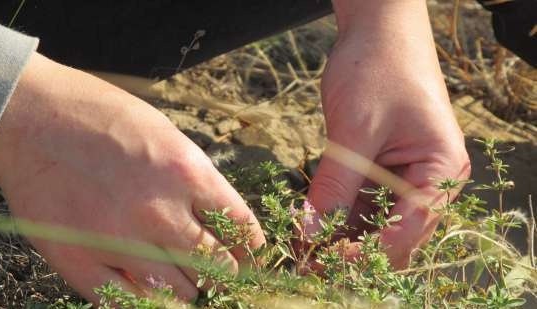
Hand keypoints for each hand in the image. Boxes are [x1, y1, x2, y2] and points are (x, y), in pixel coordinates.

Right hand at [0, 53, 264, 302]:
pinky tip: (154, 293)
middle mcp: (161, 212)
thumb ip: (196, 180)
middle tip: (221, 271)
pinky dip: (149, 302)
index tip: (250, 253)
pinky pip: (129, 302)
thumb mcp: (167, 135)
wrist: (32, 119)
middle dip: (224, 271)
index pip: (240, 225)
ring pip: (179, 290)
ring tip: (190, 283)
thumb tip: (218, 217)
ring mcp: (121, 241)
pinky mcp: (82, 262)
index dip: (250, 245)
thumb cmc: (103, 118)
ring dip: (191, 288)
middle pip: (215, 264)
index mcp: (188, 174)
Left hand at [307, 0, 470, 267]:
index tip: (325, 259)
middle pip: (392, 234)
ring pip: (374, 222)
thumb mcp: (354, 130)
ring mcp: (406, 176)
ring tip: (302, 244)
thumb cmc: (377, 68)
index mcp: (441, 170)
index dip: (367, 252)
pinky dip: (338, 214)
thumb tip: (310, 232)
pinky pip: (362, 203)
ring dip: (341, 235)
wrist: (377, 30)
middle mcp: (429, 180)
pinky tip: (310, 222)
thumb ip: (335, 185)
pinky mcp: (383, 169)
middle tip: (308, 258)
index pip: (407, 229)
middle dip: (352, 249)